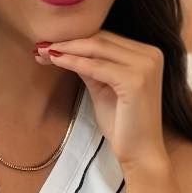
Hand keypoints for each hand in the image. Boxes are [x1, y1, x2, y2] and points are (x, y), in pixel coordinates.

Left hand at [34, 30, 166, 172]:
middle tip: (40, 45)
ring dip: (67, 50)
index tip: (49, 43)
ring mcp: (145, 66)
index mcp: (147, 53)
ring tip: (43, 52)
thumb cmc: (123, 124)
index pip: (106, 38)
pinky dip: (74, 62)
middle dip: (68, 41)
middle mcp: (151, 54)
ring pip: (97, 48)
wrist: (140, 154)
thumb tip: (64, 49)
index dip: (76, 38)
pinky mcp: (136, 80)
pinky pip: (96, 67)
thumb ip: (90, 67)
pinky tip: (55, 61)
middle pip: (101, 39)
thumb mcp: (103, 88)